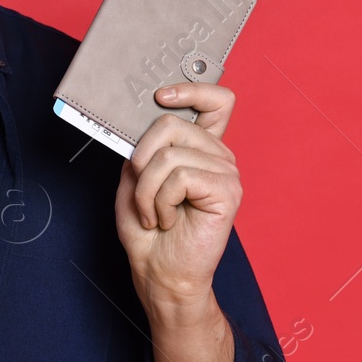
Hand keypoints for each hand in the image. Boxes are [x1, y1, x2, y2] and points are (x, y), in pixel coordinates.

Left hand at [113, 82, 241, 319]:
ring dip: (147, 190)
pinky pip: (179, 176)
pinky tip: (169, 220)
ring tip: (155, 214)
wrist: (160, 272)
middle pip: (171, 123)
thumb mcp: (133, 180)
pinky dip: (161, 201)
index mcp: (199, 148)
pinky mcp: (227, 191)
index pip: (216, 100)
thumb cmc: (148, 231)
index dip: (192, 89)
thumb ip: (142, 148)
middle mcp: (218, 155)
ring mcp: (226, 172)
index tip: (160, 96)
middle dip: (140, 158)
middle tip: (142, 193)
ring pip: (168, 154)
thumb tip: (144, 120)